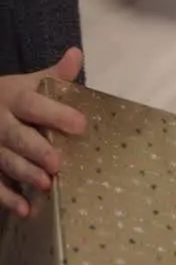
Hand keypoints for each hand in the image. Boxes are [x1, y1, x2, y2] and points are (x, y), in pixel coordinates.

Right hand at [0, 49, 85, 215]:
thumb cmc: (9, 99)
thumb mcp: (27, 84)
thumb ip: (53, 76)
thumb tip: (77, 54)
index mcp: (12, 97)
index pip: (33, 104)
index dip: (55, 113)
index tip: (80, 125)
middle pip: (16, 136)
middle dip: (36, 150)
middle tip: (57, 163)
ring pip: (4, 160)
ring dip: (24, 173)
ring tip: (46, 185)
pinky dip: (6, 198)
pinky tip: (25, 210)